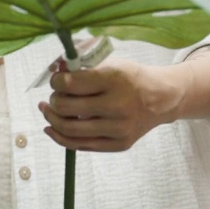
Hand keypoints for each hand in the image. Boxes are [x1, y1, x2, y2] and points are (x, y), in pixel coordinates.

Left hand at [39, 58, 184, 151]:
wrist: (162, 98)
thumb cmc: (130, 78)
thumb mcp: (109, 64)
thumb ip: (81, 68)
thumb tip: (54, 72)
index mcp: (113, 79)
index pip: (70, 84)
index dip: (56, 82)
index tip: (56, 80)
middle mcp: (118, 105)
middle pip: (67, 108)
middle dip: (53, 100)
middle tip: (54, 96)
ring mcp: (119, 128)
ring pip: (71, 130)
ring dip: (52, 119)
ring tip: (47, 110)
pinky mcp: (120, 144)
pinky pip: (81, 146)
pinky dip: (60, 138)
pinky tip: (51, 128)